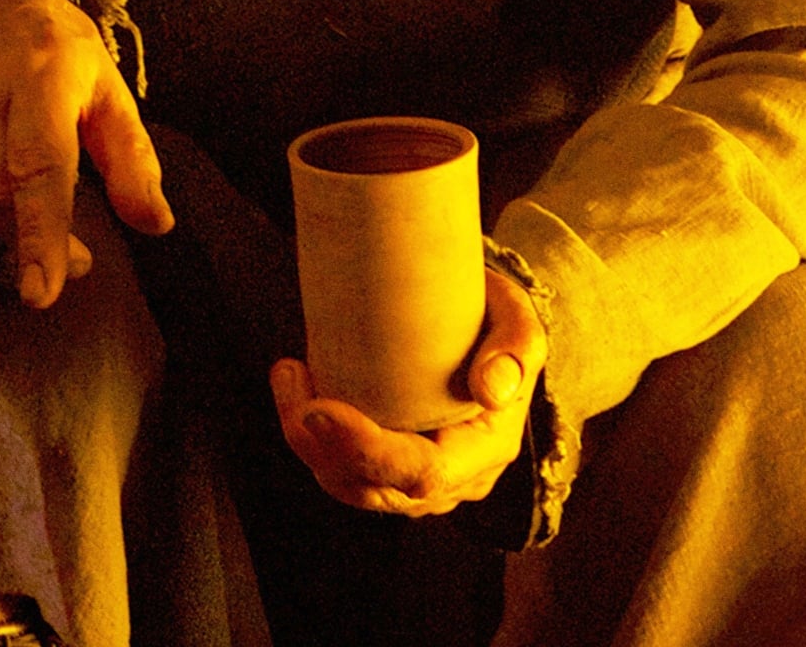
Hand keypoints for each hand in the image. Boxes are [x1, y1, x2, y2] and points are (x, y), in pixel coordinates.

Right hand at [0, 0, 173, 308]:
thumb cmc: (54, 50)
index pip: (38, 168)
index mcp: (43, 75)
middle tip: (64, 246)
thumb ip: (133, 161)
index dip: (40, 235)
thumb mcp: (107, 93)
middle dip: (27, 234)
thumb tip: (155, 224)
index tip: (41, 294)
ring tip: (12, 185)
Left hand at [270, 267, 545, 516]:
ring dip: (305, 439)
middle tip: (290, 377)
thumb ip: (515, 349)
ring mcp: (418, 479)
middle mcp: (454, 477)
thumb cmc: (493, 317)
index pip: (426, 474)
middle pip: (376, 488)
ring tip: (289, 374)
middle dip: (320, 445)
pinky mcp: (388, 467)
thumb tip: (491, 390)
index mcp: (488, 449)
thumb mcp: (516, 318)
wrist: (479, 324)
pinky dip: (310, 437)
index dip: (367, 451)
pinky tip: (296, 385)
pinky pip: (341, 470)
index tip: (318, 407)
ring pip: (349, 485)